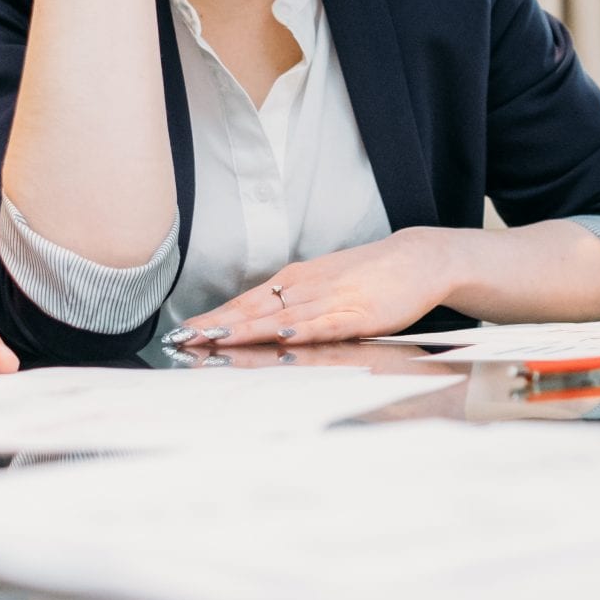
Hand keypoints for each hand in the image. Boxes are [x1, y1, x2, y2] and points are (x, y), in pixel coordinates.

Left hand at [172, 230, 457, 347]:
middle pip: (252, 310)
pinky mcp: (356, 313)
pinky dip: (301, 330)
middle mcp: (304, 288)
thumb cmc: (368, 275)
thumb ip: (292, 303)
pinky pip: (323, 324)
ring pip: (280, 317)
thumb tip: (257, 321)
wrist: (416, 259)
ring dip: (246, 330)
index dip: (214, 318)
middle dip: (216, 327)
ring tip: (215, 340)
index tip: (183, 332)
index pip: (244, 303)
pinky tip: (281, 336)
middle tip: (183, 340)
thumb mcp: (322, 284)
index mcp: (293, 281)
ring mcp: (329, 300)